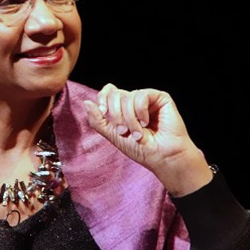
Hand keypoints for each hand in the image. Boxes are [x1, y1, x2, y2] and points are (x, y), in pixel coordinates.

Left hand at [84, 84, 211, 195]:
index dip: (103, 99)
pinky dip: (140, 111)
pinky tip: (146, 123)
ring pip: (127, 96)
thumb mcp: (113, 136)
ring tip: (138, 134)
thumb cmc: (141, 149)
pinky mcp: (160, 98)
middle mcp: (134, 101)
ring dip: (129, 119)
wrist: (162, 157)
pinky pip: (141, 95)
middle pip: (115, 94)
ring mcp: (147, 99)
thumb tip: (87, 102)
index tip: (104, 114)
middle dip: (116, 115)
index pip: (108, 92)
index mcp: (123, 108)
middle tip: (124, 132)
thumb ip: (98, 121)